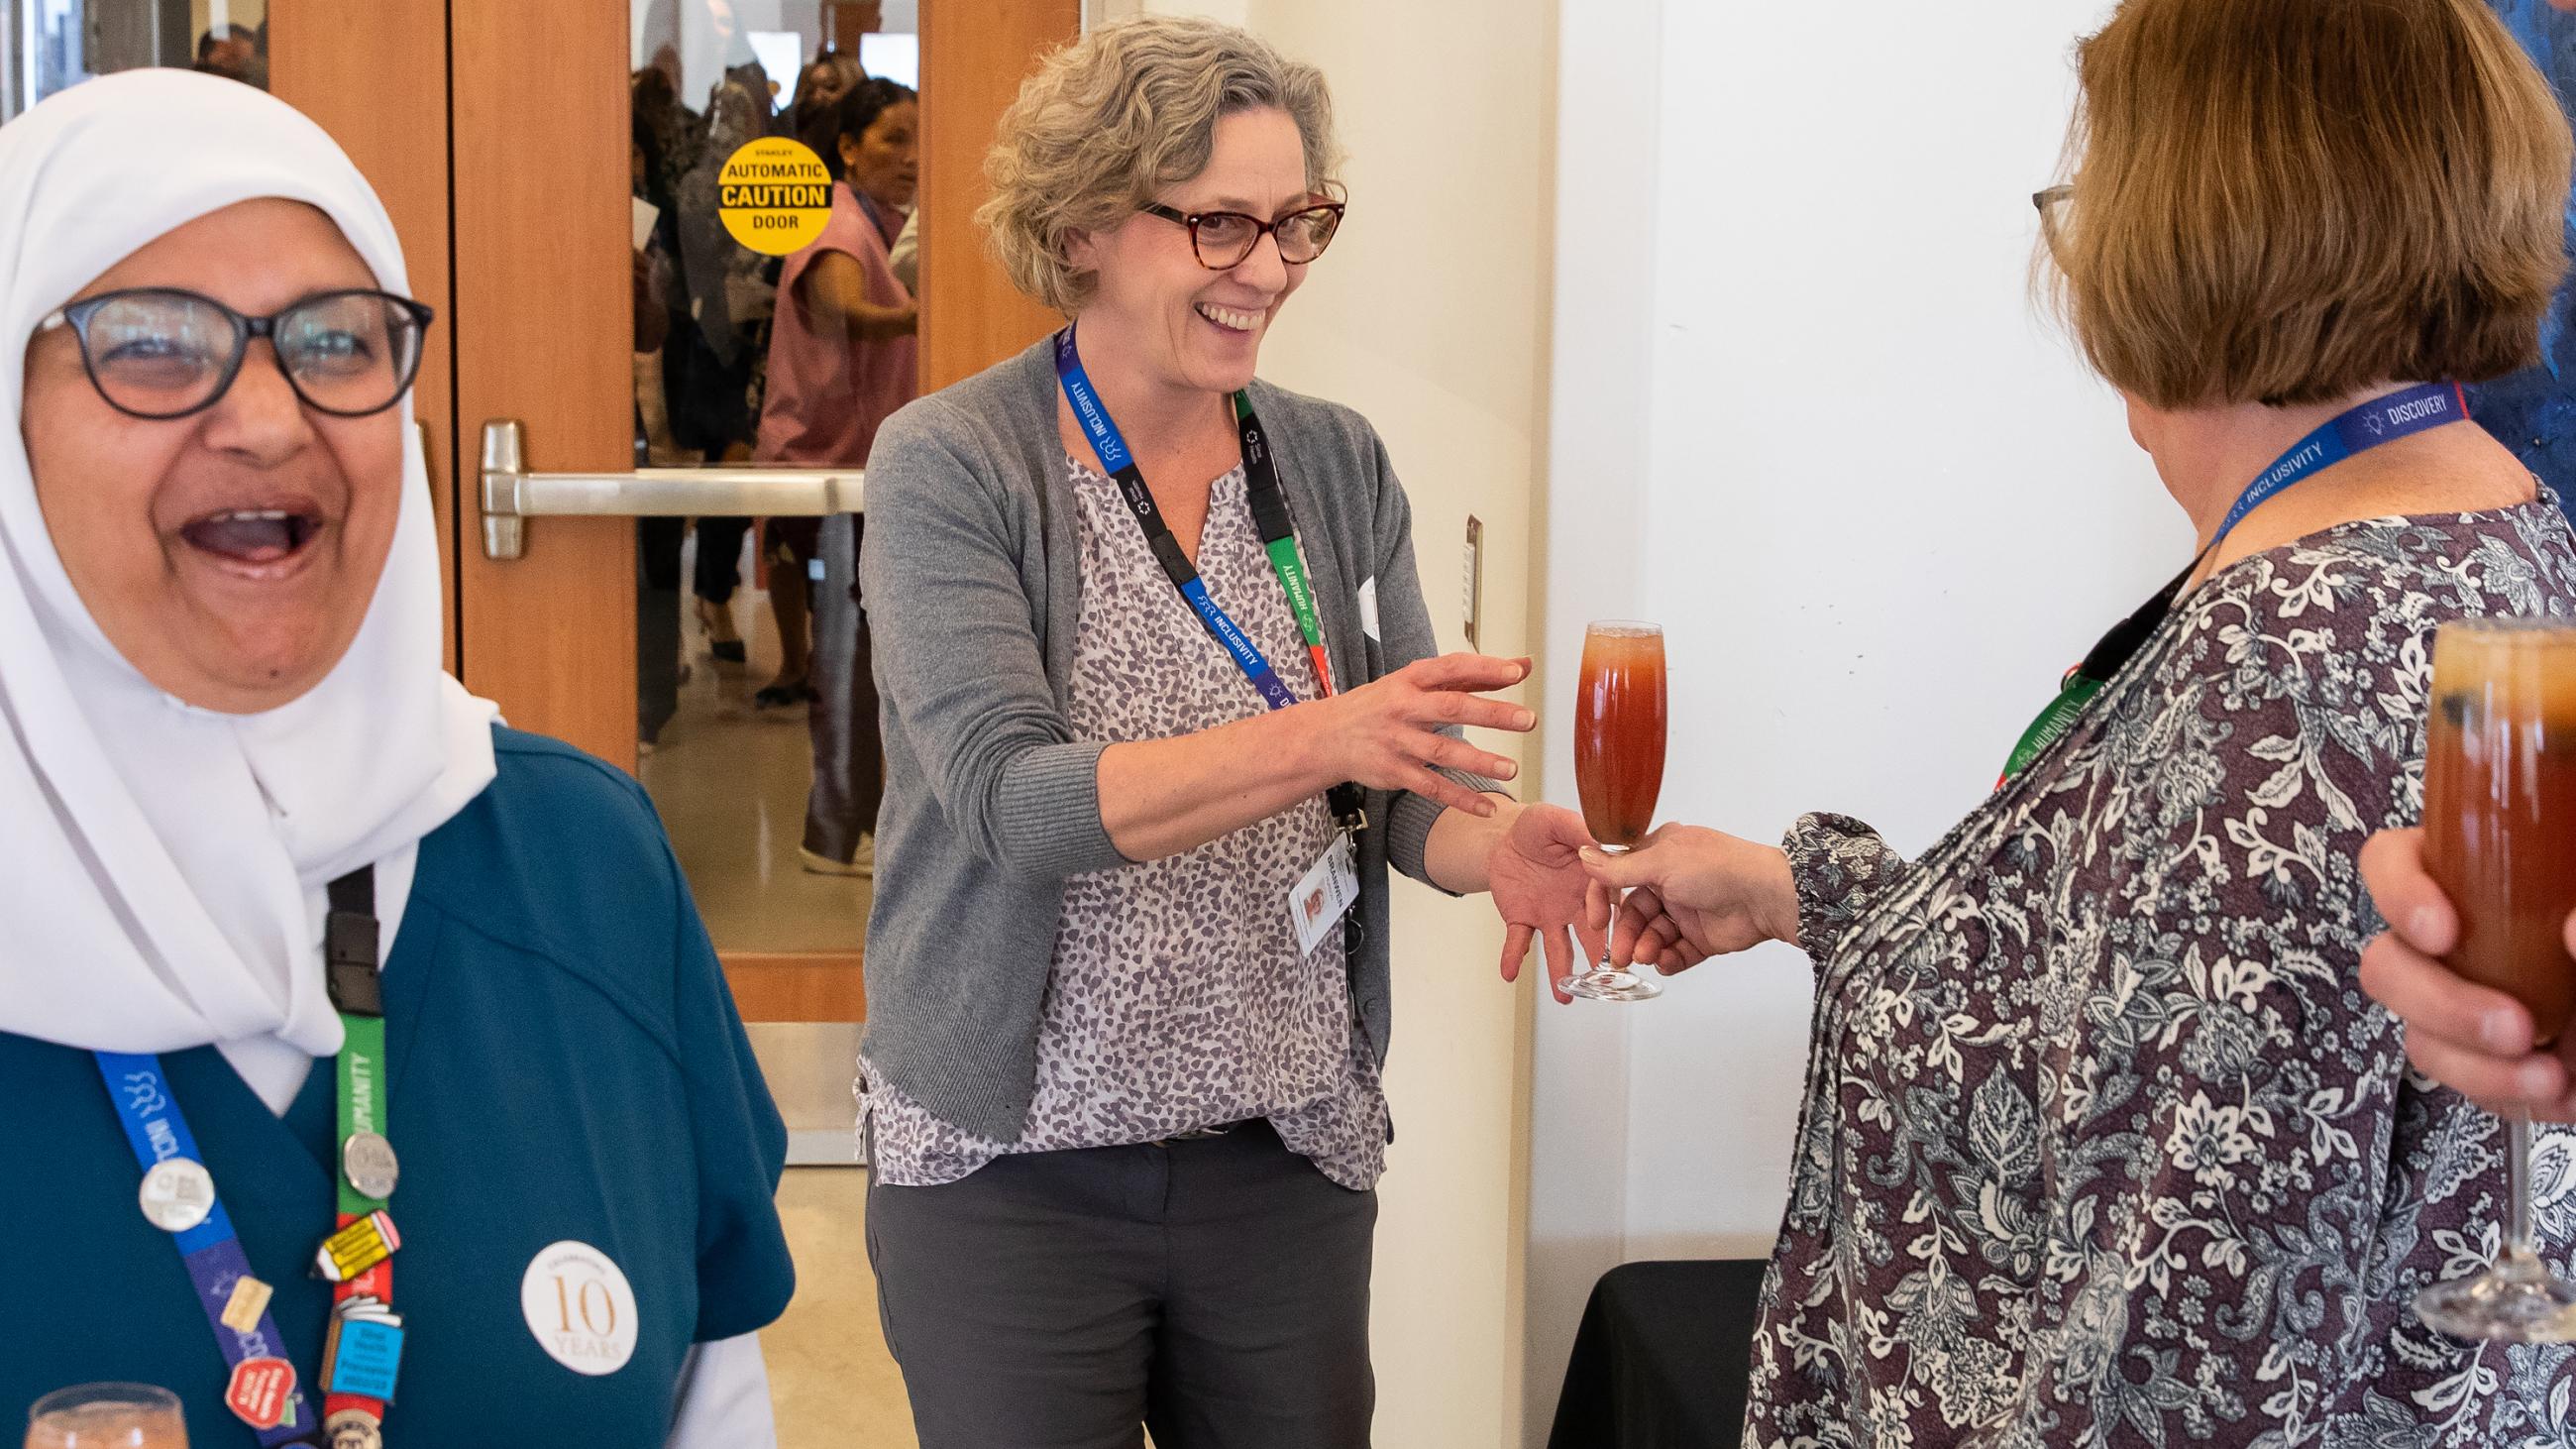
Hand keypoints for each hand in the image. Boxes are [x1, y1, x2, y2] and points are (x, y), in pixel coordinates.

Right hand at [1307, 654, 1532, 817]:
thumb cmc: (1381, 704)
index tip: (1517, 671)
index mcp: (1411, 679)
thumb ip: (1472, 675)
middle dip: (1491, 714)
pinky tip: (1486, 806)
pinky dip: (1460, 798)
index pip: (1451, 668)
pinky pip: (1431, 787)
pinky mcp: (1394, 772)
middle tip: (1526, 719)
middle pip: (1451, 708)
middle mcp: (1404, 707)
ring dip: (1478, 762)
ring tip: (1510, 768)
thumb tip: (1522, 664)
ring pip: (1442, 753)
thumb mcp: (1418, 682)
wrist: (1328, 736)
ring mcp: (1398, 741)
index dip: (1484, 668)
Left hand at [1490, 804, 1604, 1004]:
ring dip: (1560, 971)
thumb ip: (1577, 830)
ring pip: (1558, 948)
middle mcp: (1576, 905)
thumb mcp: (1556, 820)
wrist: (1505, 838)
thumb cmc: (1538, 828)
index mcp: (1591, 881)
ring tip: (1564, 996)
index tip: (1602, 923)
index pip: (1604, 900)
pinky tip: (1509, 972)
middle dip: (1596, 956)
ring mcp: (1550, 916)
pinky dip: (1512, 957)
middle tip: (1603, 979)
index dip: (1603, 911)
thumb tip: (1598, 841)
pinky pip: (1517, 942)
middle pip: (1590, 934)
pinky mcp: (1522, 920)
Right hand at [1578, 824, 1798, 974]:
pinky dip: (1668, 959)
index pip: (1619, 877)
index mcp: (1660, 854)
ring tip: (1647, 956)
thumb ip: (1620, 868)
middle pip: (1634, 913)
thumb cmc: (1718, 867)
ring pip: (1653, 935)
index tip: (1596, 919)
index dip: (1604, 898)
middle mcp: (1671, 881)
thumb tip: (1586, 856)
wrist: (1763, 896)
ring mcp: (1687, 910)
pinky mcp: (1701, 937)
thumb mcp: (1661, 862)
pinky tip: (1666, 961)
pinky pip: (1676, 952)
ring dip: (1646, 947)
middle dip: (1626, 934)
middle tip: (1620, 954)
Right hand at [2359, 827, 2575, 1117]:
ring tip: (2549, 1077)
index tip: (2442, 931)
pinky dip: (2506, 1094)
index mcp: (2475, 877)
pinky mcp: (2480, 1058)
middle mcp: (2455, 939)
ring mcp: (2461, 1002)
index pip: (2391, 862)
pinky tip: (2556, 1091)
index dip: (2395, 892)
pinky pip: (2463, 1084)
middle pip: (2388, 965)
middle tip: (2514, 1028)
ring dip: (2475, 1066)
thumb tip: (2572, 928)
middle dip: (2440, 1005)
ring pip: (2418, 1036)